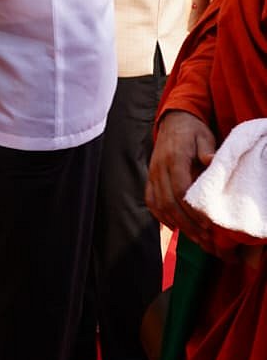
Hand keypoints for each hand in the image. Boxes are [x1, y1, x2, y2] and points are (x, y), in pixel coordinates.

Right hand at [145, 110, 217, 246]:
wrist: (173, 121)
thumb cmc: (192, 131)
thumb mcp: (203, 136)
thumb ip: (206, 150)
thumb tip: (210, 161)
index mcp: (173, 158)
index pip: (179, 189)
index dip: (191, 210)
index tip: (205, 223)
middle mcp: (159, 168)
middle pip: (169, 202)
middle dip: (186, 224)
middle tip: (203, 238)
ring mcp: (153, 173)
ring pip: (159, 205)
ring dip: (176, 224)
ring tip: (193, 237)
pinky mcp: (150, 177)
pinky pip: (151, 201)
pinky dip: (160, 216)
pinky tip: (173, 226)